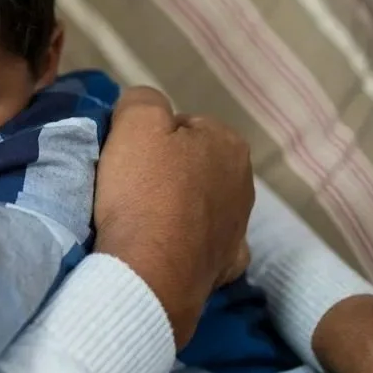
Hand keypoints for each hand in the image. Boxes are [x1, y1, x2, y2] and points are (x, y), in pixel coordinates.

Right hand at [93, 86, 253, 348]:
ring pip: (200, 206)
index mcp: (228, 144)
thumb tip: (146, 107)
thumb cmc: (143, 190)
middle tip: (129, 186)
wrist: (149, 272)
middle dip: (168, 172)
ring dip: (178, 208)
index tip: (127, 157)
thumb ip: (143, 100)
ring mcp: (239, 231)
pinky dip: (187, 245)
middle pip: (193, 166)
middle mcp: (245, 185)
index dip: (150, 138)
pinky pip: (204, 246)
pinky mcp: (225, 268)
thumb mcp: (134, 122)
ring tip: (141, 219)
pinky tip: (165, 248)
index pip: (183, 125)